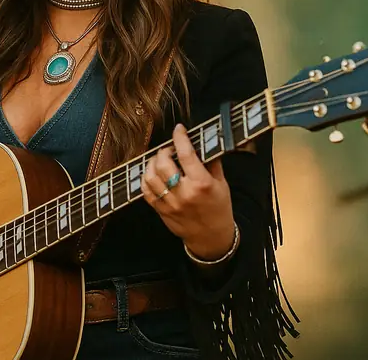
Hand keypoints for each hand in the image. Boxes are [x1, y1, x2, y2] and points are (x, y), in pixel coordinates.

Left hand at [142, 124, 236, 259]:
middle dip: (164, 151)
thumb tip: (203, 143)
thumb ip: (212, 163)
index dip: (180, 138)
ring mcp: (170, 203)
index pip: (187, 154)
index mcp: (202, 184)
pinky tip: (152, 174)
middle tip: (169, 149)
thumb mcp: (222, 184)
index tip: (179, 129)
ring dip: (152, 163)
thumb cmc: (219, 209)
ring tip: (159, 160)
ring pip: (150, 177)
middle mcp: (184, 193)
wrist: (211, 237)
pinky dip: (146, 179)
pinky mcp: (161, 211)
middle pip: (163, 164)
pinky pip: (146, 191)